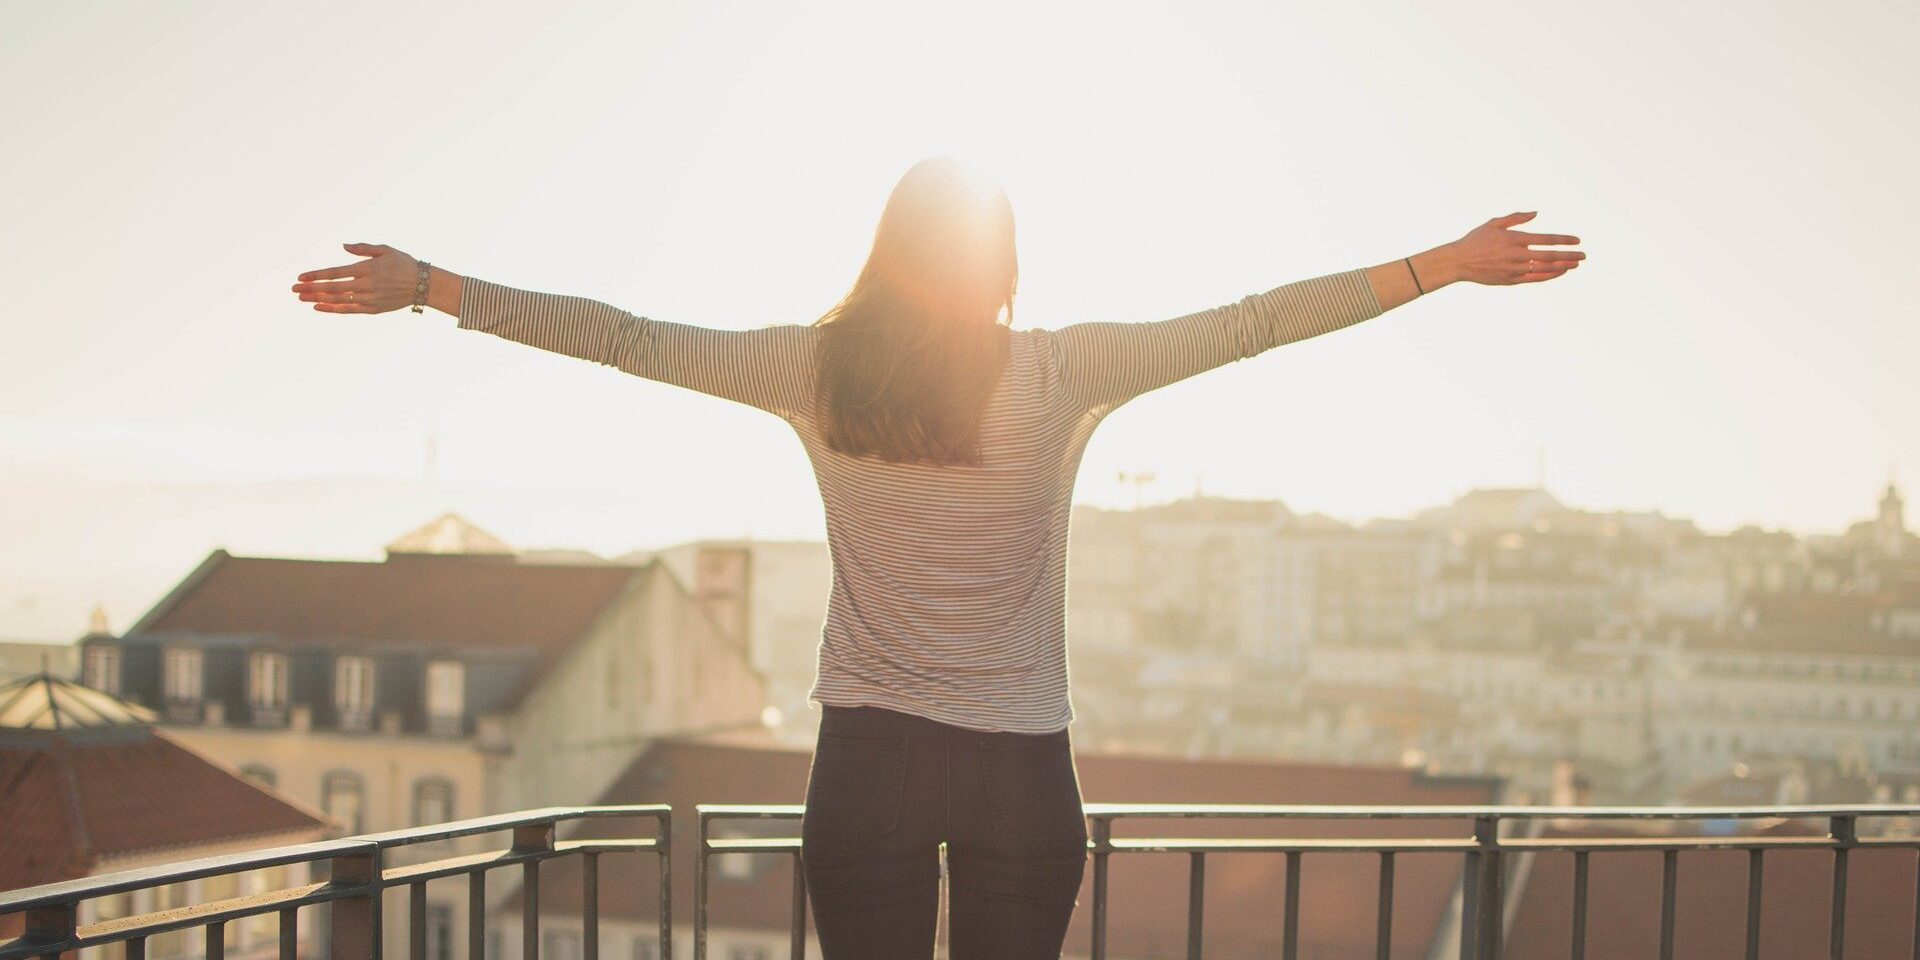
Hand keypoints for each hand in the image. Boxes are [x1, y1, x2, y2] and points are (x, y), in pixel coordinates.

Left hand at [290, 242, 422, 312]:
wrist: (423, 285)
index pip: (335, 272)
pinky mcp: (373, 309)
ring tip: (302, 298)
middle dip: (311, 288)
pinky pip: (349, 310)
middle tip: (294, 289)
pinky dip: (333, 309)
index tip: (301, 277)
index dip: (316, 275)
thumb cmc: (403, 263)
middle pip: (332, 288)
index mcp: (367, 269)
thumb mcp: (384, 250)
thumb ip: (362, 248)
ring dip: (318, 299)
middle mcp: (366, 285)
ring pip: (338, 300)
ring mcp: (369, 299)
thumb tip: (343, 247)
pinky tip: (319, 307)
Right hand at [1436, 212, 1583, 285]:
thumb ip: (1516, 218)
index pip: (1546, 239)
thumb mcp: (1494, 223)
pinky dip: (1549, 276)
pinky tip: (1559, 273)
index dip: (1564, 240)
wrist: (1458, 262)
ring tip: (1574, 264)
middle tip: (1583, 255)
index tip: (1577, 241)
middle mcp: (1517, 255)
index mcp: (1515, 239)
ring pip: (1545, 269)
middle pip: (1550, 256)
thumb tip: (1535, 213)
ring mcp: (1515, 269)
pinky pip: (1535, 279)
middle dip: (1569, 255)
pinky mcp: (1510, 280)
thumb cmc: (1475, 240)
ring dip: (1562, 267)